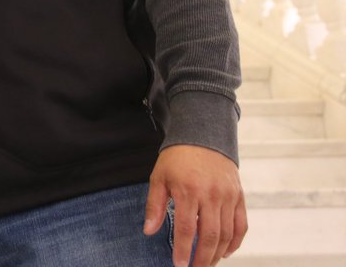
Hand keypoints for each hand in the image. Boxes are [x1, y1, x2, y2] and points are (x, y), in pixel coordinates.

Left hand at [144, 145, 246, 266]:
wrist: (203, 136)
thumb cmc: (177, 159)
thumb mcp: (159, 178)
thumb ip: (154, 206)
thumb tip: (149, 231)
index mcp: (188, 191)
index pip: (187, 229)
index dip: (184, 251)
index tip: (179, 266)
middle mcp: (211, 195)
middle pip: (210, 236)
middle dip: (203, 258)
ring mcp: (228, 196)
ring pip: (227, 234)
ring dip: (217, 254)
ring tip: (207, 264)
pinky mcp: (239, 196)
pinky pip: (241, 225)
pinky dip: (235, 242)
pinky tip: (225, 253)